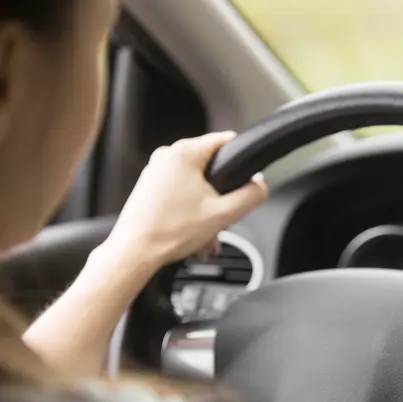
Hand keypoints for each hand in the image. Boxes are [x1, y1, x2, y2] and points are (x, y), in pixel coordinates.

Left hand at [106, 131, 267, 267]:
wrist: (134, 252)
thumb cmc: (169, 232)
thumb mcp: (224, 214)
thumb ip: (251, 196)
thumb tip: (260, 185)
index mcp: (184, 153)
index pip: (226, 141)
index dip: (241, 162)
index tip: (243, 184)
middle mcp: (166, 156)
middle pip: (212, 167)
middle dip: (222, 195)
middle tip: (221, 217)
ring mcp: (155, 171)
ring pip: (197, 183)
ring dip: (207, 208)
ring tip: (205, 232)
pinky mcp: (149, 187)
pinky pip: (181, 193)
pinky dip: (191, 210)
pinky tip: (193, 232)